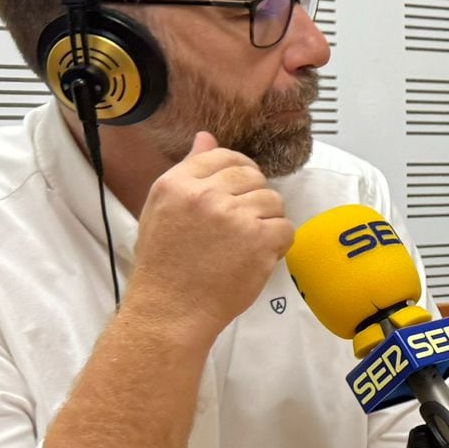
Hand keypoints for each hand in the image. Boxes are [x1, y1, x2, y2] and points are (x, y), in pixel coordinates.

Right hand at [129, 132, 293, 342]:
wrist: (170, 310)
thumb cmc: (164, 265)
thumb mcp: (162, 209)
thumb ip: (188, 171)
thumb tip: (207, 136)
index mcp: (177, 183)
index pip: (222, 156)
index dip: (238, 171)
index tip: (238, 191)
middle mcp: (205, 194)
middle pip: (253, 175)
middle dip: (253, 198)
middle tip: (241, 225)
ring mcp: (234, 216)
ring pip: (273, 201)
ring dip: (267, 221)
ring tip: (246, 244)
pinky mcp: (258, 240)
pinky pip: (286, 228)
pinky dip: (278, 244)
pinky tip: (257, 257)